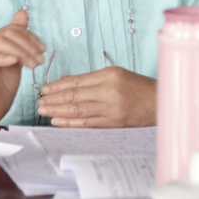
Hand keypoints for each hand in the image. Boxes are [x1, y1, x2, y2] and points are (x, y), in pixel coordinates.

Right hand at [0, 10, 44, 126]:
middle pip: (7, 34)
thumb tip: (22, 12)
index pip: (13, 29)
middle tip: (40, 59)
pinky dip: (3, 58)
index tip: (43, 49)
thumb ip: (20, 38)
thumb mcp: (18, 58)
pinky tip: (15, 63)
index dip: (30, 36)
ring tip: (32, 65)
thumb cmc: (4, 83)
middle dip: (28, 45)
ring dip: (20, 52)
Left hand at [36, 67, 156, 127]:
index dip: (58, 85)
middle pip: (74, 95)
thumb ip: (92, 79)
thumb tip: (67, 82)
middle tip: (39, 101)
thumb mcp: (116, 74)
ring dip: (58, 111)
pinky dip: (71, 122)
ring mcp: (111, 108)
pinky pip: (87, 123)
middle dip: (54, 99)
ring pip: (78, 110)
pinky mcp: (113, 123)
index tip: (45, 89)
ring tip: (44, 111)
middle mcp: (109, 91)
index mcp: (109, 75)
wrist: (159, 103)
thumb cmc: (137, 87)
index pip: (77, 81)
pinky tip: (58, 121)